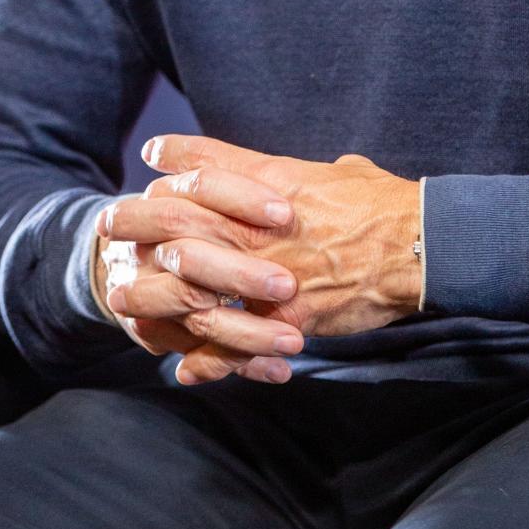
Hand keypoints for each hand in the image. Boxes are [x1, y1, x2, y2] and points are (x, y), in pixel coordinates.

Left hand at [102, 134, 421, 384]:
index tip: (152, 162)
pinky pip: (237, 342)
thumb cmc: (386, 205)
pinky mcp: (288, 315)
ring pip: (191, 280)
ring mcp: (270, 272)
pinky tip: (186, 366)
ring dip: (153, 291)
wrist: (419, 245)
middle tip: (109, 225)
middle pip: (180, 217)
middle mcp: (261, 224)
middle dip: (138, 220)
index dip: (177, 164)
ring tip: (122, 296)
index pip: (210, 166)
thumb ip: (315, 175)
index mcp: (275, 182)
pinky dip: (209, 358)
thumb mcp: (342, 173)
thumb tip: (322, 171)